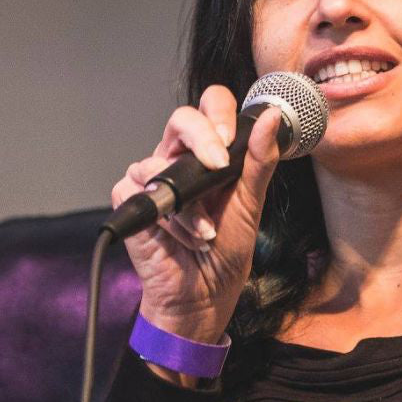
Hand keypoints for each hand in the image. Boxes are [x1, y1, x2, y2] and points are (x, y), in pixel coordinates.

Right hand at [111, 85, 284, 346]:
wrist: (204, 294)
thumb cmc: (226, 248)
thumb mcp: (251, 202)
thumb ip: (260, 159)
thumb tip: (270, 118)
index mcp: (209, 151)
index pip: (211, 107)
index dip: (219, 111)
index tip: (231, 136)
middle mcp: (178, 158)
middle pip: (181, 118)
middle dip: (202, 138)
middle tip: (218, 165)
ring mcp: (151, 177)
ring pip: (159, 161)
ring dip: (190, 203)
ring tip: (207, 231)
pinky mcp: (130, 199)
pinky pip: (141, 191)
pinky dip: (169, 220)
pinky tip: (184, 237)